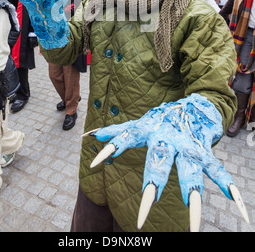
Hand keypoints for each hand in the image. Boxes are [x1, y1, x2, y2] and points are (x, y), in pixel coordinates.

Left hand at [84, 94, 248, 230]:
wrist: (195, 104)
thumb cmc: (162, 120)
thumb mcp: (139, 124)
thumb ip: (116, 133)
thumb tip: (88, 136)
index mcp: (148, 131)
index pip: (125, 138)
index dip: (111, 148)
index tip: (94, 164)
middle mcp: (168, 139)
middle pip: (160, 161)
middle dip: (154, 182)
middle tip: (147, 204)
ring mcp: (188, 147)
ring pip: (192, 172)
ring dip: (194, 196)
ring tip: (194, 222)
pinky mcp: (206, 153)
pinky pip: (220, 173)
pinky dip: (230, 190)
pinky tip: (239, 208)